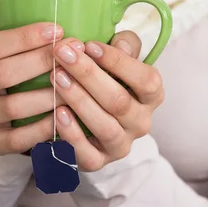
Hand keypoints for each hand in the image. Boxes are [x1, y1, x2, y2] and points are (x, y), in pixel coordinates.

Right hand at [0, 0, 63, 154]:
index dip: (24, 38)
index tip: (57, 30)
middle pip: (1, 74)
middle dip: (41, 61)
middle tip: (74, 51)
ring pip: (11, 107)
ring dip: (47, 94)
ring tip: (76, 81)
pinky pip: (15, 139)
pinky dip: (42, 127)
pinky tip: (65, 113)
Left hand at [50, 35, 164, 171]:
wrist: (88, 121)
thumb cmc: (106, 80)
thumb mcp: (119, 58)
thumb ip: (126, 46)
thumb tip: (121, 44)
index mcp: (151, 96)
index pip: (146, 80)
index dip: (118, 62)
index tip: (89, 44)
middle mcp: (141, 122)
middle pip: (119, 101)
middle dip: (88, 74)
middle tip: (62, 54)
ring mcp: (121, 145)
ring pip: (105, 126)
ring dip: (79, 99)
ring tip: (56, 77)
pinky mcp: (98, 162)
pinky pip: (88, 154)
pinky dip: (72, 134)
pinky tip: (57, 112)